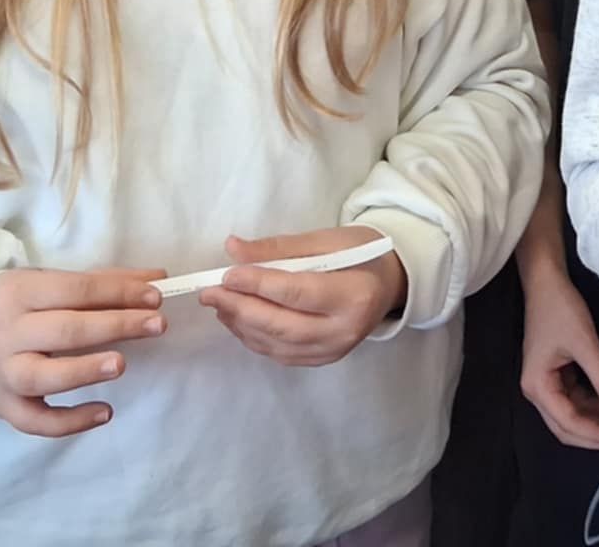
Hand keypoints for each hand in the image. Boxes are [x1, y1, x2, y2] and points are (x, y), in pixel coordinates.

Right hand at [0, 266, 166, 436]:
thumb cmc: (14, 306)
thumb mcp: (46, 282)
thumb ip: (100, 282)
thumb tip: (157, 277)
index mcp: (19, 293)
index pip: (75, 290)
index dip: (118, 292)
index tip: (155, 297)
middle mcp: (7, 333)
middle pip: (64, 330)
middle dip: (114, 326)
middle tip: (157, 325)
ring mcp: (2, 373)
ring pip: (42, 376)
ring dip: (84, 371)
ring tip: (121, 365)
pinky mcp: (3, 407)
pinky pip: (34, 421)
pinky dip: (68, 422)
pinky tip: (104, 413)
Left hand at [199, 225, 405, 367]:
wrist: (388, 283)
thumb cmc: (360, 254)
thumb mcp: (326, 239)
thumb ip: (279, 247)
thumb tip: (232, 248)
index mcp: (355, 295)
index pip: (298, 292)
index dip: (258, 284)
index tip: (227, 273)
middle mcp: (346, 330)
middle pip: (283, 325)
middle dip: (241, 308)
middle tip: (210, 292)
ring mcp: (334, 351)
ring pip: (277, 343)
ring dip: (241, 324)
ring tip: (219, 303)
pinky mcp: (322, 360)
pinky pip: (280, 353)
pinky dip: (253, 337)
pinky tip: (238, 318)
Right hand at [519, 261, 598, 448]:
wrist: (547, 283)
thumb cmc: (561, 310)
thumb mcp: (585, 344)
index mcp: (538, 386)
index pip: (568, 422)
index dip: (596, 433)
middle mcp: (538, 392)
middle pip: (567, 427)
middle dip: (596, 434)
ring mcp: (546, 385)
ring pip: (572, 416)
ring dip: (597, 423)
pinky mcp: (556, 376)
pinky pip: (576, 401)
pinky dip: (594, 407)